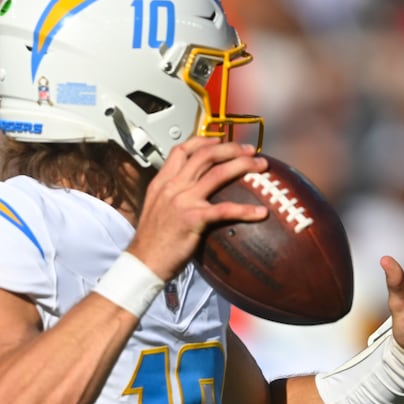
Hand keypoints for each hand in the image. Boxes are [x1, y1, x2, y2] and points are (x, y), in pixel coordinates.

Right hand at [129, 138, 267, 278]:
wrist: (142, 263)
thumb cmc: (151, 241)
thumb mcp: (156, 209)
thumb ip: (171, 195)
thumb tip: (192, 191)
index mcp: (162, 183)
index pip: (181, 150)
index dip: (204, 141)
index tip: (220, 141)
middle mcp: (172, 187)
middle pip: (205, 155)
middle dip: (231, 148)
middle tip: (250, 151)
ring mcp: (182, 201)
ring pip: (218, 173)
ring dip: (244, 165)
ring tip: (261, 166)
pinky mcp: (193, 219)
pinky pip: (224, 210)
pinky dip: (245, 210)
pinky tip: (260, 213)